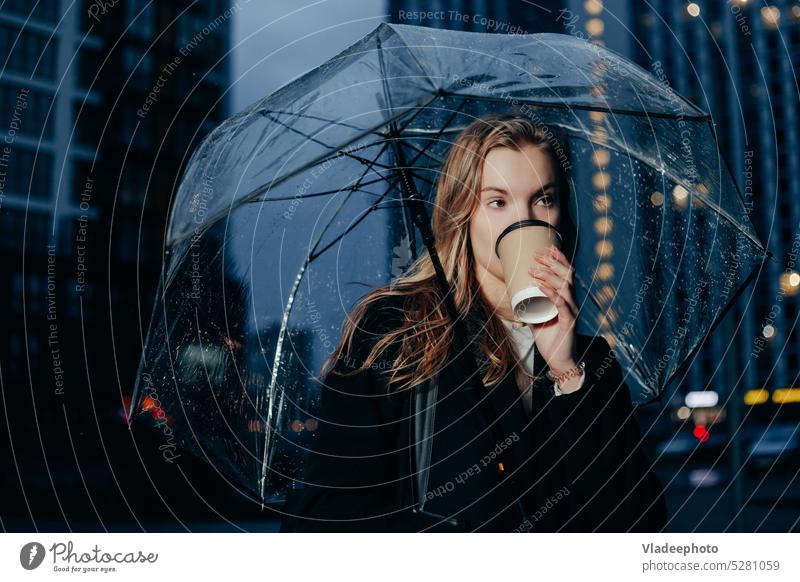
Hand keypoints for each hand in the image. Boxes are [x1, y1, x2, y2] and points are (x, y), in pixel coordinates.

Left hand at [527, 245, 578, 371]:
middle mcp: (572, 303)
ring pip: (564, 288)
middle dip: (552, 263)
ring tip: (533, 270)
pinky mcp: (569, 322)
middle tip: (537, 256)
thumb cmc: (550, 340)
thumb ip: (531, 308)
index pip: (566, 275)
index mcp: (566, 300)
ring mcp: (572, 311)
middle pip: (567, 276)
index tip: (548, 249)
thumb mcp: (536, 320)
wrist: (559, 360)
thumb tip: (518, 297)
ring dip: (548, 276)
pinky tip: (541, 287)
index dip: (559, 260)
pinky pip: (562, 305)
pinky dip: (551, 294)